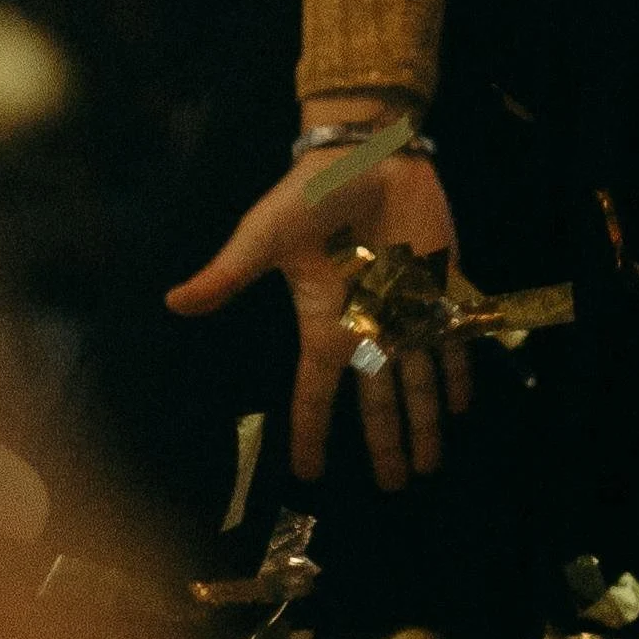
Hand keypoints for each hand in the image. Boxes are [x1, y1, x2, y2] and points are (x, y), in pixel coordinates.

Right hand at [165, 140, 470, 493]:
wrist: (370, 150)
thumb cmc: (313, 194)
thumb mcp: (266, 235)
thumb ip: (230, 273)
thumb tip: (173, 302)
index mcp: (326, 322)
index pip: (316, 391)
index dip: (311, 432)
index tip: (306, 475)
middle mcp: (369, 326)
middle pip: (379, 398)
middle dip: (387, 443)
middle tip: (397, 487)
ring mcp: (407, 308)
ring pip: (419, 377)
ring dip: (427, 420)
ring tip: (432, 462)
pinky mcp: (441, 284)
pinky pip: (454, 335)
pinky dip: (461, 367)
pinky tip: (465, 400)